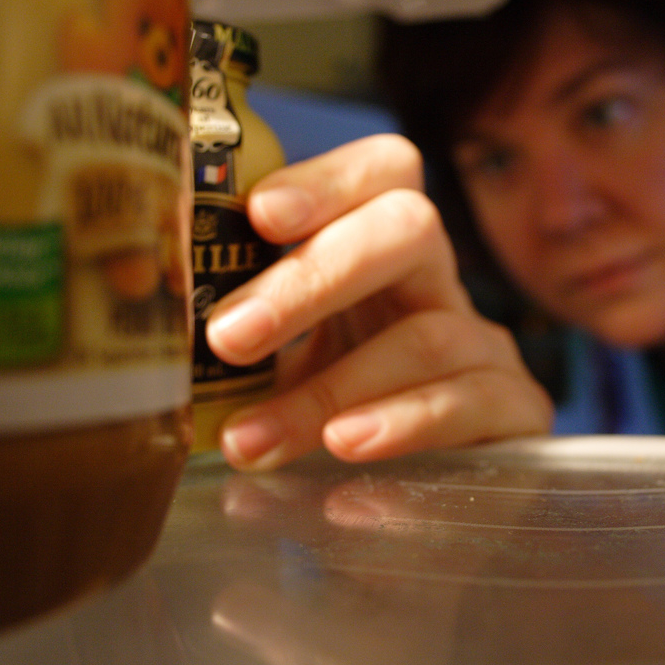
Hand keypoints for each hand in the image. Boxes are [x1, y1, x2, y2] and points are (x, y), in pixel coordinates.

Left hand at [205, 134, 552, 469]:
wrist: (411, 490)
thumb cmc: (330, 409)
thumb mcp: (283, 361)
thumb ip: (242, 335)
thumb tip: (148, 324)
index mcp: (380, 253)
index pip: (383, 173)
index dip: (328, 181)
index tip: (259, 216)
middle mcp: (439, 284)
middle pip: (410, 229)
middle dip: (314, 279)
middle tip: (228, 336)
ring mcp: (486, 343)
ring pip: (426, 334)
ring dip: (330, 388)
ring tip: (251, 439)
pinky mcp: (517, 407)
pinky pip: (470, 400)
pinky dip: (403, 423)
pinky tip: (344, 446)